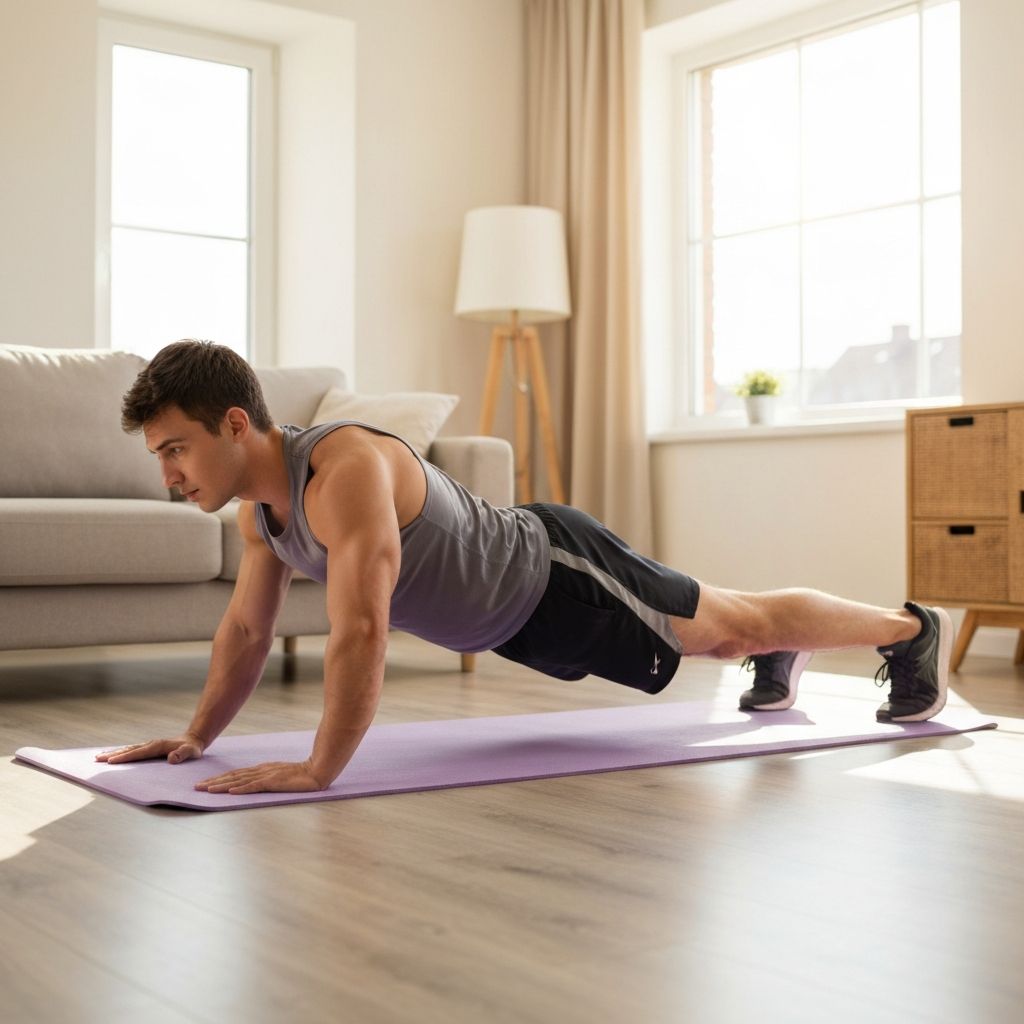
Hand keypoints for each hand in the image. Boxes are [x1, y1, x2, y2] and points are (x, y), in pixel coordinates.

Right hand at [96, 732, 204, 764]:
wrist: (193, 739)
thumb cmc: (192, 748)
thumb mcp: (191, 752)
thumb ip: (183, 754)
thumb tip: (171, 758)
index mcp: (157, 746)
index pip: (138, 753)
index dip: (125, 757)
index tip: (111, 761)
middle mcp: (150, 744)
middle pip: (129, 750)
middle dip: (113, 754)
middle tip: (97, 759)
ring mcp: (148, 745)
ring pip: (128, 749)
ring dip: (114, 753)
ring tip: (99, 757)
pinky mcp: (148, 748)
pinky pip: (132, 750)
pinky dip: (121, 753)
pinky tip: (113, 756)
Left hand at [194, 760, 326, 794]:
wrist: (317, 770)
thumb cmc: (300, 775)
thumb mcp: (280, 776)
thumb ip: (267, 779)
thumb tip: (253, 785)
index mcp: (261, 769)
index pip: (236, 774)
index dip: (219, 779)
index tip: (205, 783)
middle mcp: (261, 770)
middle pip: (233, 776)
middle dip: (214, 781)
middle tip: (197, 787)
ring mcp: (267, 775)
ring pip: (239, 780)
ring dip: (221, 785)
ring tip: (207, 789)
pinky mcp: (274, 781)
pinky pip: (254, 785)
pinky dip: (241, 788)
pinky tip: (230, 791)